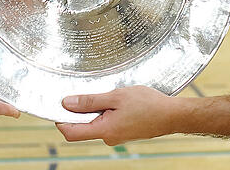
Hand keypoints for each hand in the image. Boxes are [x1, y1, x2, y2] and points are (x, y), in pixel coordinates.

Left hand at [56, 86, 175, 145]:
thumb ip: (90, 100)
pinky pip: (108, 122)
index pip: (71, 132)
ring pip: (96, 122)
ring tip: (110, 94)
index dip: (60, 119)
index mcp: (104, 130)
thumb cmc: (148, 104)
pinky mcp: (124, 132)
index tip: (57, 105)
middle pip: (83, 127)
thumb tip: (67, 104)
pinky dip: (107, 111)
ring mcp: (117, 136)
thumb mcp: (116, 96)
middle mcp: (108, 137)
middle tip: (88, 91)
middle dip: (81, 110)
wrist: (172, 115)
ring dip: (97, 108)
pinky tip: (118, 101)